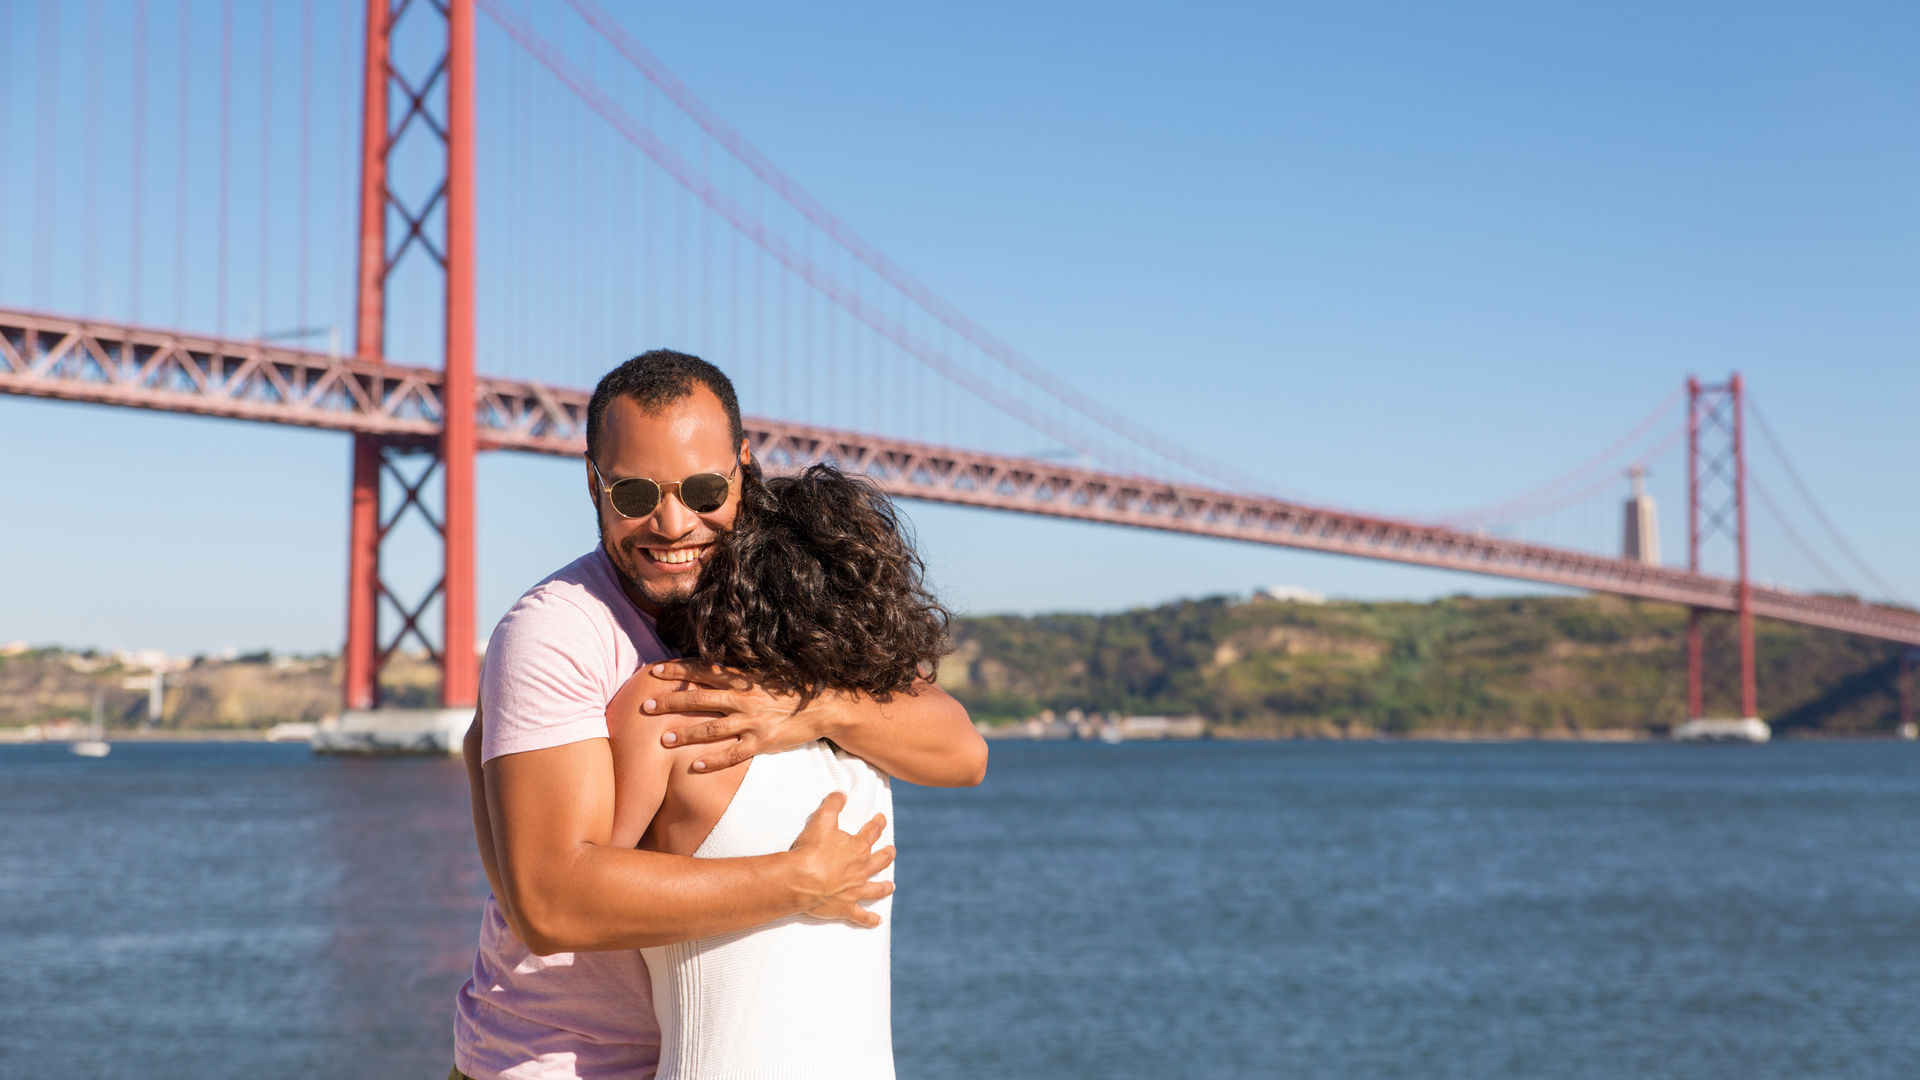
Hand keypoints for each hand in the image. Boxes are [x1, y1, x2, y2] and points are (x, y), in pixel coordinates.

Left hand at [644, 660, 842, 771]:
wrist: (824, 706)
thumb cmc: (793, 688)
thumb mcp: (766, 673)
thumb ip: (739, 673)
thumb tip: (711, 667)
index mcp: (744, 679)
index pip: (704, 671)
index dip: (679, 670)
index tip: (655, 670)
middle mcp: (744, 698)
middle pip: (700, 699)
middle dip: (671, 702)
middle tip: (646, 705)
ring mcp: (753, 721)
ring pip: (712, 728)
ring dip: (686, 733)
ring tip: (663, 740)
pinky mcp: (763, 742)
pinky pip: (733, 754)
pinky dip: (713, 761)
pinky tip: (695, 766)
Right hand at [785, 792, 893, 927]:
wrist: (800, 880)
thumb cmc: (810, 850)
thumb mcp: (821, 820)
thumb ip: (833, 804)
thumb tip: (841, 793)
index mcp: (857, 848)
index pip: (872, 832)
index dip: (878, 824)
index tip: (882, 819)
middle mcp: (860, 870)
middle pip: (879, 861)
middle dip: (887, 855)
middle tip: (892, 851)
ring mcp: (855, 890)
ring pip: (875, 889)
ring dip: (884, 887)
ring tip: (891, 886)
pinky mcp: (845, 908)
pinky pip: (861, 916)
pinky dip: (870, 920)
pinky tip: (877, 922)